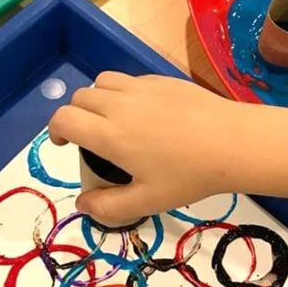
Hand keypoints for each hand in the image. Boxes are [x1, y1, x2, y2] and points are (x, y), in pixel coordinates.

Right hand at [48, 72, 249, 225]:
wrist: (233, 143)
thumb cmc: (189, 176)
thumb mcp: (147, 202)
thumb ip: (109, 207)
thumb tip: (82, 206)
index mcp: (110, 134)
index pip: (63, 120)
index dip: (54, 131)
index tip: (61, 144)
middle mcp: (119, 104)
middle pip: (79, 98)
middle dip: (75, 117)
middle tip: (89, 139)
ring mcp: (141, 87)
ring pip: (102, 82)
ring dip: (96, 100)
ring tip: (112, 121)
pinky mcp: (162, 79)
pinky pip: (129, 79)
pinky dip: (122, 92)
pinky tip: (143, 113)